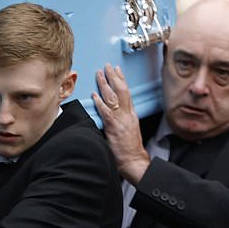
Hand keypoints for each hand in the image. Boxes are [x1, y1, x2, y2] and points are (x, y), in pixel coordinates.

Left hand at [93, 64, 149, 183]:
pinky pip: (106, 111)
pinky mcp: (114, 127)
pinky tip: (94, 95)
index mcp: (132, 115)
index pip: (127, 93)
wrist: (134, 161)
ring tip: (100, 74)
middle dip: (114, 76)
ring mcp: (121, 120)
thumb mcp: (128, 130)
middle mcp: (128, 114)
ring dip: (106, 84)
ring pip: (114, 97)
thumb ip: (120, 119)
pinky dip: (100, 102)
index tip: (116, 71)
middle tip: (108, 66)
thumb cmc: (129, 149)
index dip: (121, 80)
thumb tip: (111, 112)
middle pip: (122, 90)